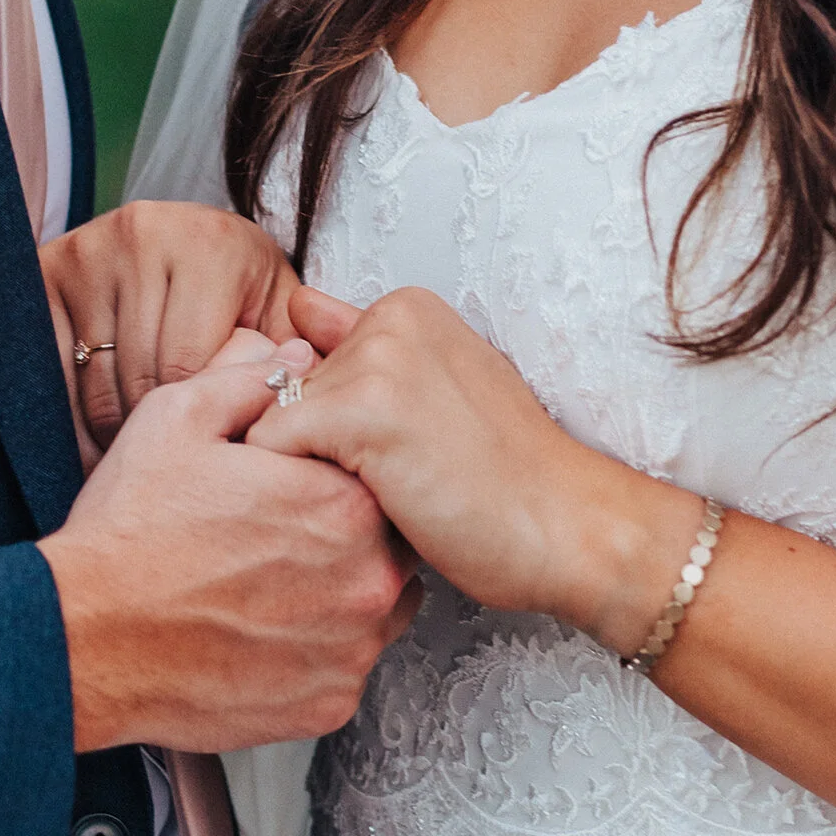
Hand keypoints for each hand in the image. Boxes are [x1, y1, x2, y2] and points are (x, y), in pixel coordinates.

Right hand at [40, 329, 417, 751]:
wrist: (83, 637)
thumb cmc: (127, 537)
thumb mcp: (179, 418)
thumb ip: (252, 380)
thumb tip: (294, 358)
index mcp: (343, 503)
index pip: (379, 474)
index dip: (338, 472)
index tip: (299, 482)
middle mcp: (366, 580)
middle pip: (391, 544)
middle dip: (347, 533)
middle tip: (280, 535)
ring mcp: (351, 649)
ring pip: (378, 609)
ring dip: (342, 593)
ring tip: (269, 584)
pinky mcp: (327, 705)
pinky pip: (345, 668)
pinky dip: (315, 652)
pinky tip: (261, 632)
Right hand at [42, 202, 302, 449]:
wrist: (174, 235)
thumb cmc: (234, 284)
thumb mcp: (276, 309)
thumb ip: (300, 356)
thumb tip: (309, 410)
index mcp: (212, 247)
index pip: (189, 368)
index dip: (197, 423)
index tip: (208, 451)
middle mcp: (144, 236)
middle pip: (139, 378)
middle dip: (158, 435)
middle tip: (172, 468)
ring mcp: (89, 251)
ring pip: (94, 383)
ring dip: (113, 435)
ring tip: (140, 459)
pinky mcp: (48, 271)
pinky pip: (52, 370)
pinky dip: (69, 418)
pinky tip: (96, 438)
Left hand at [249, 284, 700, 651]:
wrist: (569, 527)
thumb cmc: (508, 480)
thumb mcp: (438, 393)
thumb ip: (364, 350)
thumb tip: (298, 310)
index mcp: (407, 307)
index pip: (308, 360)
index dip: (332, 424)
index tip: (386, 457)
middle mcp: (388, 317)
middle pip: (287, 392)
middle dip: (317, 447)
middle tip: (395, 483)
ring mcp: (374, 359)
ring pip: (273, 422)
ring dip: (304, 472)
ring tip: (384, 497)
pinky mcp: (357, 410)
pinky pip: (266, 449)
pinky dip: (290, 492)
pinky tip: (362, 510)